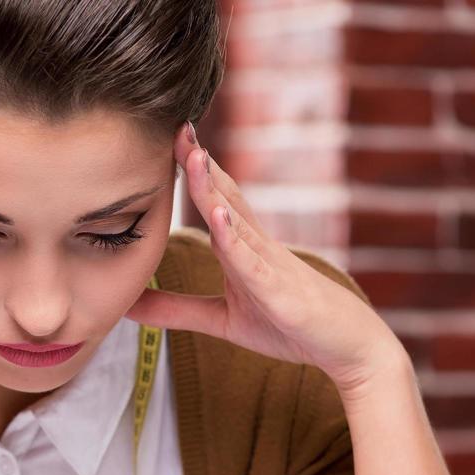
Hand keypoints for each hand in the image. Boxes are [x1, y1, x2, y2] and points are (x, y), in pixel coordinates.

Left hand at [125, 122, 405, 394]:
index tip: (167, 139)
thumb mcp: (221, 320)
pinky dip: (235, 240)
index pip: (215, 201)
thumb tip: (127, 305)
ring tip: (194, 157)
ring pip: (238, 221)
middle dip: (200, 163)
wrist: (347, 348)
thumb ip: (175, 310)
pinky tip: (219, 218)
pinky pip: (254, 263)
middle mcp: (257, 246)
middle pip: (226, 196)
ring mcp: (270, 265)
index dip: (192, 172)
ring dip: (214, 189)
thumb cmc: (288, 326)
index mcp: (242, 248)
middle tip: (176, 127)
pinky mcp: (279, 292)